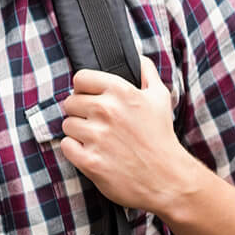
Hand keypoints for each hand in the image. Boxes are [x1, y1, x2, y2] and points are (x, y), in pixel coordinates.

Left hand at [61, 57, 202, 214]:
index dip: (85, 89)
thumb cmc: (160, 137)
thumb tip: (136, 56)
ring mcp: (97, 136)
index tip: (93, 99)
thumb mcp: (160, 98)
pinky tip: (94, 153)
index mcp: (122, 92)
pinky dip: (76, 150)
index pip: (81, 78)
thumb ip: (146, 73)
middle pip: (70, 102)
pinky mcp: (89, 160)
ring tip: (100, 140)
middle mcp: (107, 111)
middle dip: (82, 112)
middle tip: (100, 124)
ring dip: (79, 133)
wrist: (168, 178)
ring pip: (67, 124)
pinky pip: (66, 146)